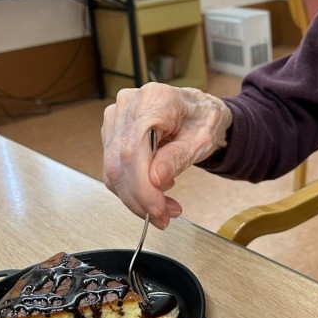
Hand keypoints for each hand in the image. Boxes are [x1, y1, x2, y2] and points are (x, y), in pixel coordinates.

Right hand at [102, 83, 232, 227]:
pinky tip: (154, 192)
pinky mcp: (114, 131)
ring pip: (113, 169)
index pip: (133, 151)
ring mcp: (117, 117)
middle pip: (119, 162)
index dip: (142, 187)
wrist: (200, 110)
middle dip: (139, 199)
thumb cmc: (204, 118)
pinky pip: (115, 167)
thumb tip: (155, 180)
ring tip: (164, 207)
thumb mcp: (202, 140)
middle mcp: (129, 105)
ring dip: (136, 197)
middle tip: (162, 217)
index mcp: (154, 100)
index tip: (158, 210)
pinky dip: (132, 188)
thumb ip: (178, 158)